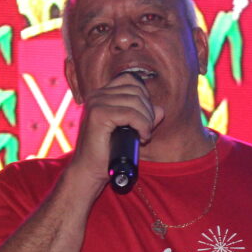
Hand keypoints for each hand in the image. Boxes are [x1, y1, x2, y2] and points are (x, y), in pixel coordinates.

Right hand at [68, 71, 162, 185]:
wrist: (90, 171)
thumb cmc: (109, 152)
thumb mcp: (131, 131)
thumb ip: (144, 118)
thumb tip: (160, 110)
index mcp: (102, 95)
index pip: (130, 80)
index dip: (144, 97)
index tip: (145, 117)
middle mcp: (97, 95)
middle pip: (136, 90)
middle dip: (148, 111)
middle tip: (146, 131)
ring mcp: (96, 103)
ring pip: (135, 101)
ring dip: (146, 120)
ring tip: (143, 136)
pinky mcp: (98, 115)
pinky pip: (130, 113)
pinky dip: (142, 125)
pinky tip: (141, 137)